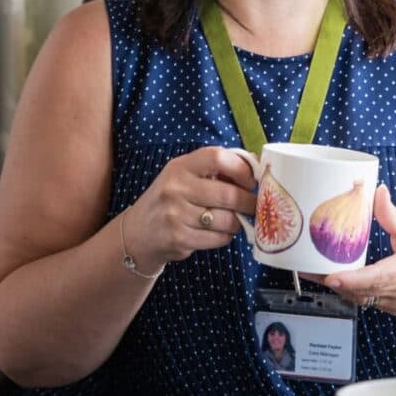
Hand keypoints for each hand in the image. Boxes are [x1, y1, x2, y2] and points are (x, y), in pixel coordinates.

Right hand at [122, 146, 256, 274]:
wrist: (137, 233)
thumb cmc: (172, 200)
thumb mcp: (185, 177)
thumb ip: (216, 170)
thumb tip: (257, 169)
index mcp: (180, 166)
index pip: (218, 157)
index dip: (241, 169)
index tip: (251, 181)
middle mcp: (175, 188)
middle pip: (228, 194)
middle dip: (249, 203)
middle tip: (255, 206)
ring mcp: (175, 214)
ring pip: (227, 220)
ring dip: (238, 222)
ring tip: (235, 221)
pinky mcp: (178, 238)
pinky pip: (218, 238)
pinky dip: (226, 237)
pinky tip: (219, 233)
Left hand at [321, 185, 395, 313]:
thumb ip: (393, 215)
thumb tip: (376, 192)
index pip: (378, 277)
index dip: (352, 280)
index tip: (330, 276)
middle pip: (363, 291)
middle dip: (333, 282)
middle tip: (306, 268)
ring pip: (363, 299)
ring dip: (340, 288)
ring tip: (314, 273)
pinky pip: (370, 302)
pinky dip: (353, 292)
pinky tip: (338, 280)